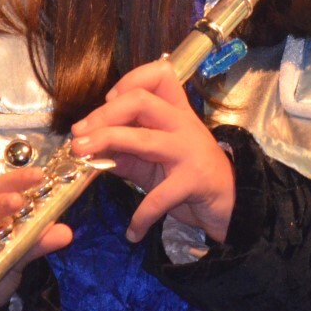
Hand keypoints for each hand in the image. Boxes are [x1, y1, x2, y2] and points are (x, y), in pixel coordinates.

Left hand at [71, 59, 234, 243]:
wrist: (231, 204)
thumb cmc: (189, 176)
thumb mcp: (154, 160)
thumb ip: (125, 152)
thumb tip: (87, 148)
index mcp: (175, 112)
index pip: (156, 78)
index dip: (126, 84)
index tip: (106, 103)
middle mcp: (182, 124)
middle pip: (141, 101)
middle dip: (104, 115)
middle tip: (79, 135)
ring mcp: (188, 151)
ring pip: (143, 139)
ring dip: (107, 143)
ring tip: (81, 155)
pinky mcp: (193, 181)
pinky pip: (158, 197)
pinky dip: (141, 217)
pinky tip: (132, 232)